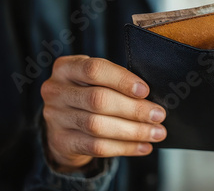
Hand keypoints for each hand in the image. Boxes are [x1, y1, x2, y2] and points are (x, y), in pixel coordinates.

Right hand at [41, 55, 166, 171]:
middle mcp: (56, 90)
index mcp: (67, 67)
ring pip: (98, 126)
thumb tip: (151, 98)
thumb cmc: (89, 93)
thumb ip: (116, 82)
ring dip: (133, 131)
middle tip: (158, 115)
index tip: (145, 91)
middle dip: (134, 109)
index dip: (122, 80)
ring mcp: (55, 117)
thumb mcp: (96, 80)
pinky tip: (143, 146)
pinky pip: (97, 147)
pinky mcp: (61, 141)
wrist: (64, 123)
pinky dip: (125, 147)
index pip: (94, 69)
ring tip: (156, 132)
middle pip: (98, 100)